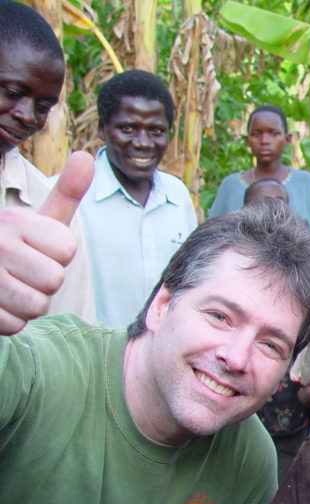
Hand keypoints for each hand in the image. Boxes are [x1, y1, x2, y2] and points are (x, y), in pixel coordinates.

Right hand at [0, 151, 92, 334]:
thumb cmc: (14, 246)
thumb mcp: (41, 219)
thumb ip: (65, 193)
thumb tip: (84, 157)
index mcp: (13, 219)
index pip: (66, 249)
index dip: (58, 255)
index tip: (37, 248)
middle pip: (53, 280)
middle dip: (44, 283)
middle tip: (23, 271)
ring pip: (35, 305)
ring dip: (28, 304)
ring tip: (9, 286)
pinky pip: (13, 325)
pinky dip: (10, 320)